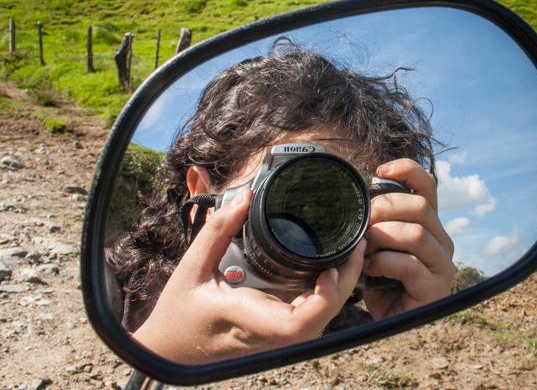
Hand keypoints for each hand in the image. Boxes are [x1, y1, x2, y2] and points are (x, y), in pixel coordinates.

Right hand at [132, 188, 364, 363]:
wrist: (168, 351)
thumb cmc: (177, 316)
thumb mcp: (191, 268)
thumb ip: (217, 230)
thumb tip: (244, 196)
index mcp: (250, 320)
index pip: (299, 324)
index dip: (325, 298)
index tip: (331, 267)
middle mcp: (270, 333)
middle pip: (322, 317)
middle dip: (345, 282)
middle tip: (357, 242)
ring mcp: (276, 335)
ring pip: (321, 317)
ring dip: (340, 286)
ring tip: (351, 248)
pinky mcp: (277, 330)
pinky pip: (310, 314)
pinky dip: (326, 292)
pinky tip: (333, 266)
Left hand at [363, 159, 454, 319]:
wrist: (389, 320)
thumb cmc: (382, 279)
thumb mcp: (377, 243)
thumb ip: (377, 221)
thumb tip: (357, 198)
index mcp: (429, 224)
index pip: (428, 185)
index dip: (407, 170)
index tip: (379, 171)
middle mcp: (442, 240)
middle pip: (421, 207)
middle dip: (386, 208)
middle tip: (364, 220)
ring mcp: (443, 265)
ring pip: (417, 234)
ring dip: (384, 236)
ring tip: (365, 247)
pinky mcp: (435, 288)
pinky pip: (409, 265)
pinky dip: (383, 263)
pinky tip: (370, 269)